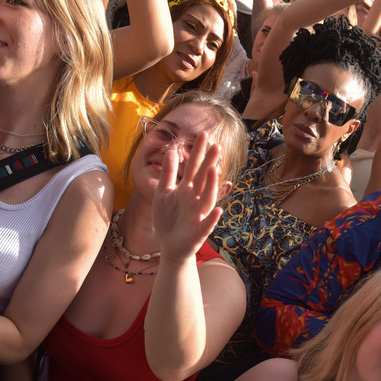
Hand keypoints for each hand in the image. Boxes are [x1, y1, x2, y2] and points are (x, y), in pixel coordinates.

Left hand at [152, 132, 226, 257]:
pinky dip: (212, 218)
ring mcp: (199, 215)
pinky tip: (217, 210)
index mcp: (186, 189)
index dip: (198, 152)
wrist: (169, 246)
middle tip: (216, 146)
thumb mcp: (163, 193)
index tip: (203, 134)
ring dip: (211, 186)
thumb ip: (168, 173)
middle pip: (203, 179)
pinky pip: (207, 224)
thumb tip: (172, 150)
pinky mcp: (199, 232)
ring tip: (214, 171)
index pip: (193, 167)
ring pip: (207, 198)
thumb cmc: (168, 219)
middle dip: (209, 163)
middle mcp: (195, 199)